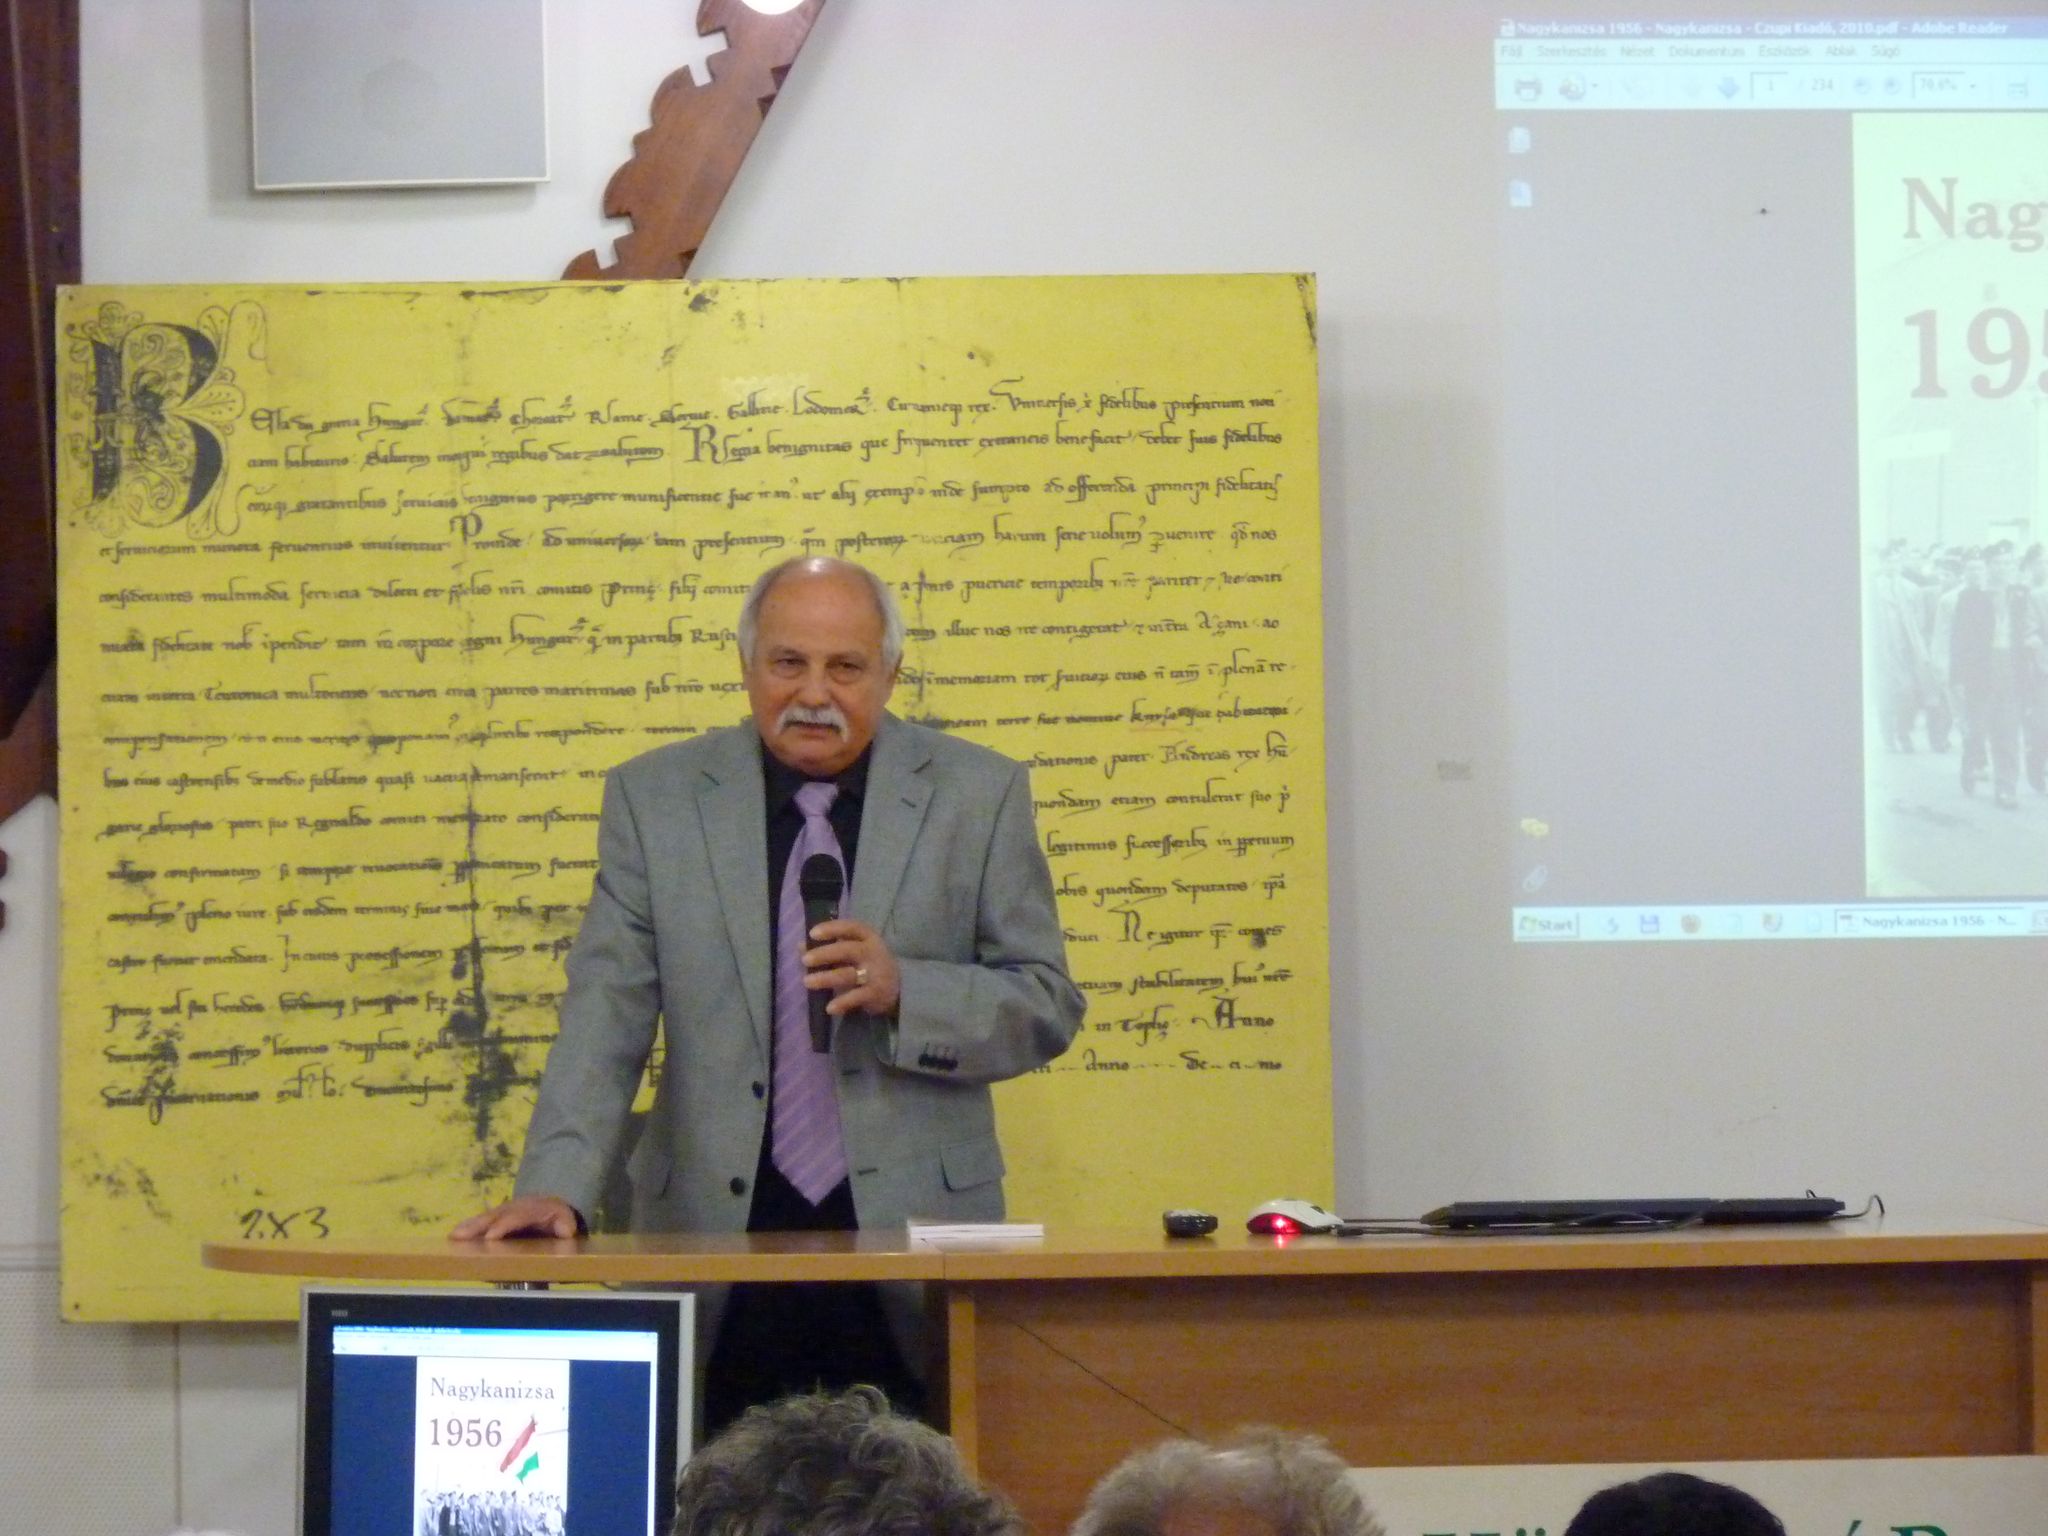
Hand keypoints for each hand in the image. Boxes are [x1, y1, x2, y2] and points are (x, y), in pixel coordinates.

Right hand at [449, 1195, 580, 1240]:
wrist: (551, 1206)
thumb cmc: (558, 1219)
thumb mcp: (566, 1221)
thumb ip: (565, 1226)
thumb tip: (564, 1231)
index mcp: (532, 1209)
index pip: (516, 1217)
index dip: (503, 1226)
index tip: (490, 1237)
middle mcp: (514, 1208)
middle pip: (494, 1216)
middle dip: (477, 1226)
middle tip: (459, 1236)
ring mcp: (503, 1211)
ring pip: (484, 1218)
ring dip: (468, 1227)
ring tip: (452, 1236)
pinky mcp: (495, 1217)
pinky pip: (480, 1222)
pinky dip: (467, 1227)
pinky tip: (454, 1236)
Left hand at [804, 918, 899, 1017]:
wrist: (900, 986)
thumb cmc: (869, 963)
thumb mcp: (854, 950)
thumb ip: (829, 947)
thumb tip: (800, 946)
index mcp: (868, 937)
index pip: (851, 928)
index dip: (832, 929)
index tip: (812, 933)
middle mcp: (872, 953)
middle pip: (847, 950)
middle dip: (825, 954)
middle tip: (805, 960)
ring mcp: (875, 973)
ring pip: (848, 974)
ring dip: (826, 978)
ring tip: (807, 982)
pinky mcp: (875, 993)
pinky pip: (857, 997)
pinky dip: (843, 1003)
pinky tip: (829, 1008)